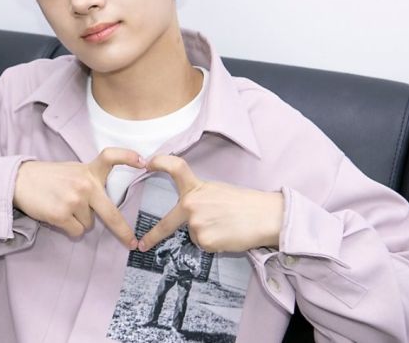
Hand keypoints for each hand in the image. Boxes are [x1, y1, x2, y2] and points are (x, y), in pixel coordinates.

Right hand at [13, 147, 144, 248]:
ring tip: (63, 206)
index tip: (143, 161)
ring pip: (89, 225)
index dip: (128, 157)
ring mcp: (74, 200)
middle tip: (132, 242)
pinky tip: (57, 215)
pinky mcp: (61, 214)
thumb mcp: (72, 170)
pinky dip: (69, 228)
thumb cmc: (48, 177)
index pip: (111, 157)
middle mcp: (85, 184)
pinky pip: (76, 231)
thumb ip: (89, 180)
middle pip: (111, 213)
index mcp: (88, 170)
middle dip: (123, 231)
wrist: (20, 181)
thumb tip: (103, 203)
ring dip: (79, 221)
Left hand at [137, 155, 283, 253]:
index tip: (147, 162)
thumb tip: (188, 215)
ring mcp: (196, 224)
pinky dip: (213, 243)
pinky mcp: (205, 241)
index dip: (160, 162)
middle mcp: (191, 204)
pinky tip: (227, 235)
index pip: (175, 168)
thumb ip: (198, 199)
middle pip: (168, 223)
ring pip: (193, 236)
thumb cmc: (244, 203)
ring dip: (205, 235)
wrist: (265, 216)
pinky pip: (203, 245)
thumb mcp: (216, 191)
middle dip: (153, 236)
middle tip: (143, 244)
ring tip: (225, 226)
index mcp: (196, 188)